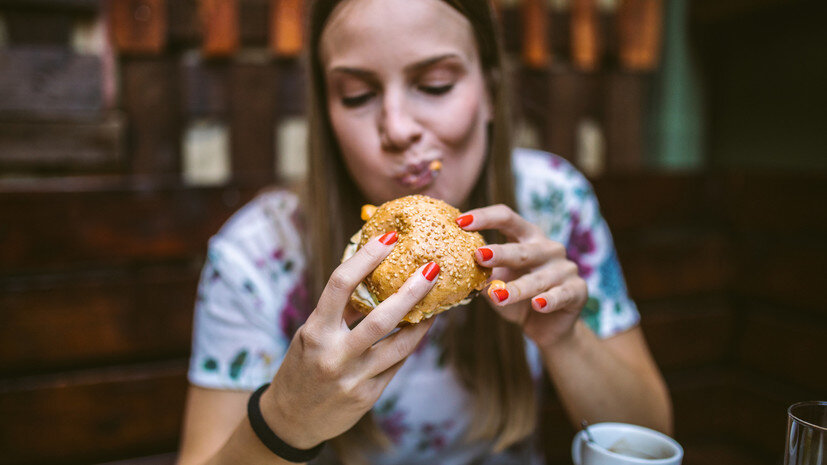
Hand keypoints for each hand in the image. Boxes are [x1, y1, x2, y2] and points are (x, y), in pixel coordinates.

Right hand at [260, 232, 438, 448]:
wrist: (291, 420)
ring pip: (400, 345)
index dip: (367, 257)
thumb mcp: (311, 335)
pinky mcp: (368, 395)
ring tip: (438, 302)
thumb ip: (339, 311)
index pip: (341, 284)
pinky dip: (410, 344)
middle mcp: (334, 354)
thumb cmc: (302, 366)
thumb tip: (374, 276)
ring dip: (423, 321)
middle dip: (412, 290)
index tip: (389, 238)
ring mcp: (353, 377)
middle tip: (433, 268)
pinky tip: (421, 329)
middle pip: (381, 317)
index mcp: (315, 331)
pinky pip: (397, 365)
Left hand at [456, 205, 587, 348]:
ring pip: (538, 278)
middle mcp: (547, 247)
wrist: (547, 327)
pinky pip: (561, 294)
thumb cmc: (517, 298)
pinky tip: (538, 304)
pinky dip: (549, 300)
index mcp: (526, 237)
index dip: (484, 217)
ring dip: (517, 288)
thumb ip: (480, 272)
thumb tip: (448, 266)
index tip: (460, 221)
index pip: (507, 218)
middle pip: (521, 248)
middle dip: (500, 253)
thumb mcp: (497, 282)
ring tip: (497, 296)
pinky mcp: (577, 290)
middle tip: (479, 255)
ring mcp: (565, 268)